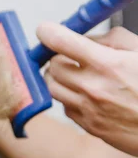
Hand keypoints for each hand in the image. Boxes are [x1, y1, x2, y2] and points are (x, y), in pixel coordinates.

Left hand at [37, 23, 137, 156]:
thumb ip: (112, 40)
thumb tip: (85, 37)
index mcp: (108, 65)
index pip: (61, 42)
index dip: (48, 32)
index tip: (46, 30)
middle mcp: (93, 88)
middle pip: (52, 65)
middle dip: (58, 56)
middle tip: (71, 55)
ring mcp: (89, 110)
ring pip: (52, 86)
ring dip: (59, 77)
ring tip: (78, 74)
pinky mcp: (89, 126)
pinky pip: (65, 106)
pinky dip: (70, 97)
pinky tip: (90, 95)